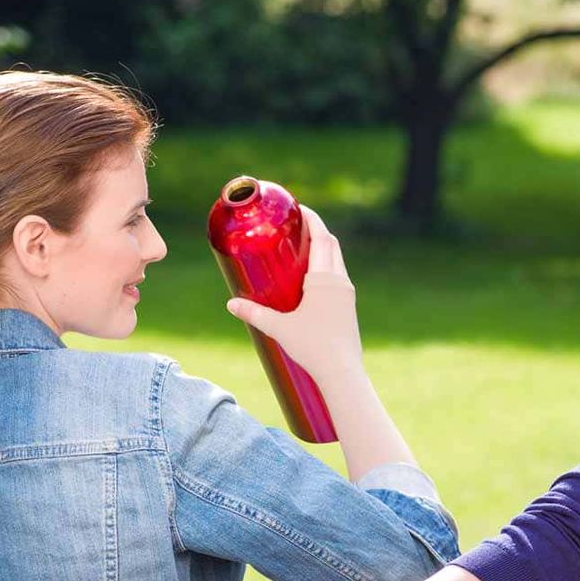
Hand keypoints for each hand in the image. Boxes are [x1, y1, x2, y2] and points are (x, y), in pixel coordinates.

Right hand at [226, 207, 362, 387]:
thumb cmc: (313, 348)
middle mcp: (340, 282)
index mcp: (324, 280)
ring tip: (303, 247)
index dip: (313, 220)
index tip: (301, 208)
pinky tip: (314, 277)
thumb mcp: (279, 328)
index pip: (322, 238)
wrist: (342, 372)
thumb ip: (254, 314)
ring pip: (337, 261)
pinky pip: (339, 277)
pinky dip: (328, 267)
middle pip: (332, 245)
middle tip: (298, 224)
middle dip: (317, 230)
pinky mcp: (349, 307)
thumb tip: (231, 304)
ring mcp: (347, 295)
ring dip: (324, 248)